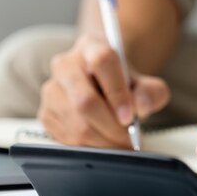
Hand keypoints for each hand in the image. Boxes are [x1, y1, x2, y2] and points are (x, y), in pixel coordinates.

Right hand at [38, 34, 169, 147]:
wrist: (99, 82)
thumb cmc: (121, 83)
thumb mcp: (144, 83)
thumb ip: (151, 92)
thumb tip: (141, 106)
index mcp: (91, 48)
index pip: (102, 62)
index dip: (117, 92)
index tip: (130, 116)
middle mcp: (65, 65)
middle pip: (85, 101)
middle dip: (111, 128)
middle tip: (129, 139)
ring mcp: (51, 90)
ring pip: (76, 125)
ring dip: (103, 142)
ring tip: (119, 143)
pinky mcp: (46, 113)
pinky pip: (67, 138)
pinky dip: (89, 147)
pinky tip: (102, 143)